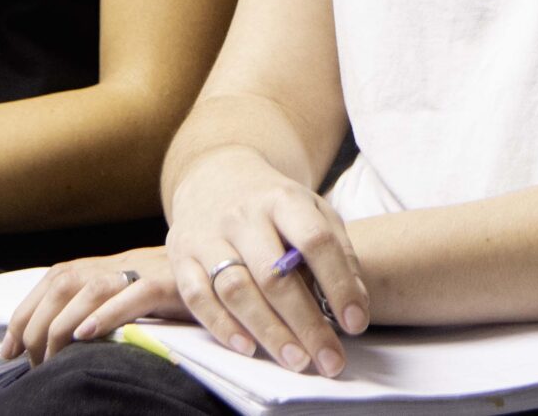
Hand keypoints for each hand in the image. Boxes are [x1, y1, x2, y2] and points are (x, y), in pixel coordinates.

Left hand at [4, 251, 185, 364]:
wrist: (231, 267)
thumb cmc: (183, 293)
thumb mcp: (137, 298)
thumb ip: (105, 309)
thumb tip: (64, 342)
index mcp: (109, 265)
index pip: (54, 279)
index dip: (26, 312)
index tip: (8, 349)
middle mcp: (122, 263)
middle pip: (63, 281)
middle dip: (36, 322)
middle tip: (32, 361)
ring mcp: (147, 270)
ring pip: (91, 286)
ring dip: (62, 323)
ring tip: (50, 356)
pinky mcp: (173, 284)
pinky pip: (135, 295)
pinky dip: (107, 314)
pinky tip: (87, 334)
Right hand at [163, 145, 368, 376]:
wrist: (215, 176)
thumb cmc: (274, 205)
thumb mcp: (312, 210)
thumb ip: (338, 253)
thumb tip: (356, 308)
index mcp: (283, 200)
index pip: (315, 241)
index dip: (339, 284)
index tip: (356, 322)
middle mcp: (242, 216)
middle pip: (274, 275)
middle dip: (306, 323)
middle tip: (330, 360)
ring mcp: (207, 236)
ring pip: (236, 290)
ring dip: (269, 332)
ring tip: (298, 361)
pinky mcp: (181, 257)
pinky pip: (199, 298)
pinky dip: (223, 327)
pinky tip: (249, 349)